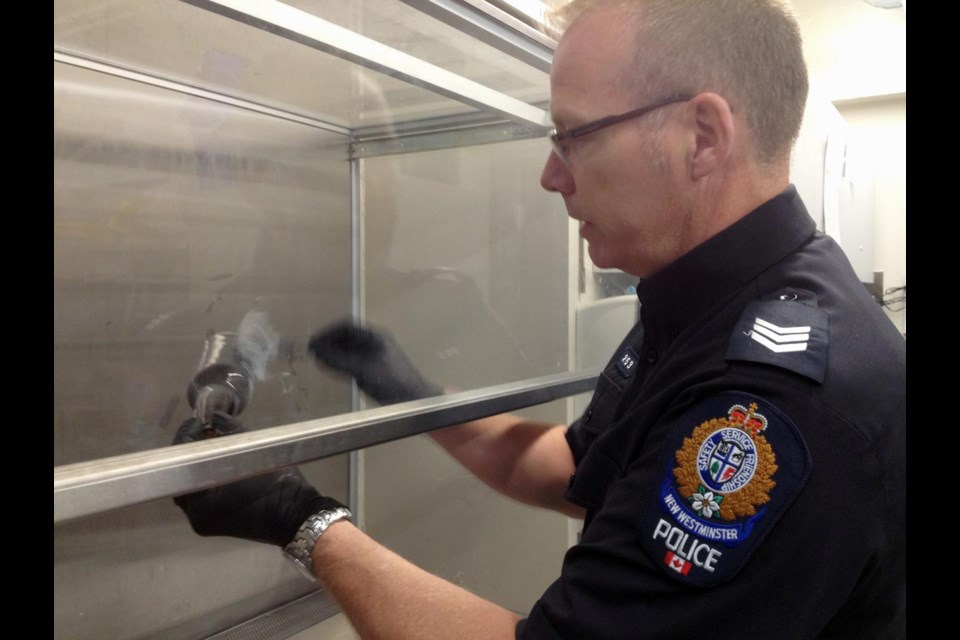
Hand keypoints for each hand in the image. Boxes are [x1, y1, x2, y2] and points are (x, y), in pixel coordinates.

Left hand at [172, 412, 344, 546]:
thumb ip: (231, 430)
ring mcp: (202, 522)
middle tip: (207, 433)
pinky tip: (220, 468)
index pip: (181, 457)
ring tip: (214, 448)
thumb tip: (215, 416)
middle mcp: (195, 513)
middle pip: (181, 474)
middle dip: (192, 451)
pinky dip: (205, 482)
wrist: (296, 517)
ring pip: (190, 487)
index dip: (188, 433)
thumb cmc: (276, 484)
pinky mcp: (212, 525)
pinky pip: (200, 499)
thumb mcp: (255, 451)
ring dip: (198, 467)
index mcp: (201, 496)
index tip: (200, 420)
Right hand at [309, 320, 442, 405]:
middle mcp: (375, 342)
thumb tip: (316, 352)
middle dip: (329, 342)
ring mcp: (375, 355)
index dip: (327, 332)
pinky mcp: (375, 368)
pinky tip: (332, 369)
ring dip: (334, 353)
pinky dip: (341, 363)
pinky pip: (354, 361)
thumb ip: (338, 360)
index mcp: (375, 336)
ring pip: (349, 349)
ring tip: (318, 361)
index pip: (346, 326)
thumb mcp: (362, 370)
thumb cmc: (391, 381)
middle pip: (347, 336)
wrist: (414, 399)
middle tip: (312, 352)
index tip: (313, 342)